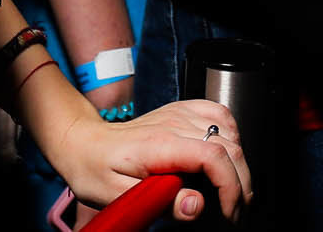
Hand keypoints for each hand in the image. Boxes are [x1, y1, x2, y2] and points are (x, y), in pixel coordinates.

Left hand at [51, 98, 249, 223]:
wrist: (83, 143)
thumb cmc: (95, 169)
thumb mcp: (119, 196)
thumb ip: (161, 203)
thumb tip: (196, 206)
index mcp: (160, 144)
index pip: (213, 157)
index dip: (231, 186)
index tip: (228, 211)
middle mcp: (174, 124)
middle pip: (228, 146)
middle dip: (240, 183)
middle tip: (233, 211)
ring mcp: (179, 114)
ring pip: (229, 131)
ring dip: (238, 162)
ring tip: (232, 189)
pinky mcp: (180, 111)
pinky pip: (218, 113)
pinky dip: (232, 134)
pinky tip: (228, 153)